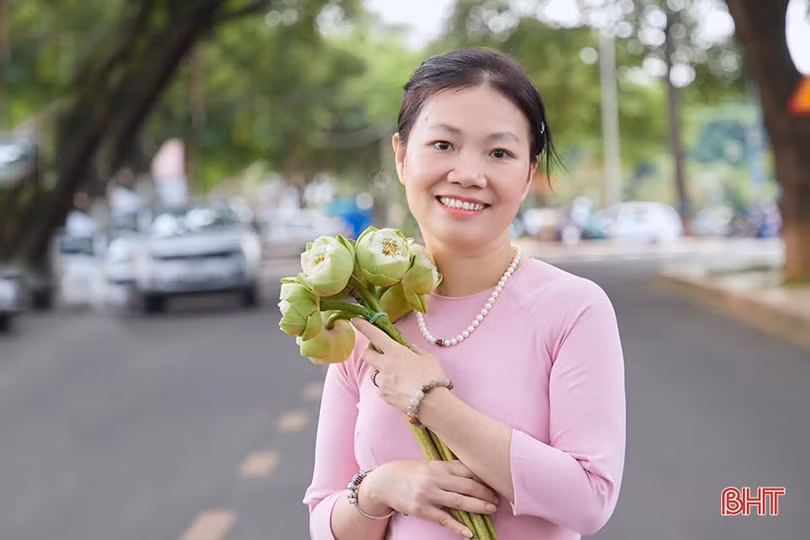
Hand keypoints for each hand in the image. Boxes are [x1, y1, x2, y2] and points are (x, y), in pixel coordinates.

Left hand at [352, 318, 445, 415]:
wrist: (432, 403)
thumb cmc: (432, 377)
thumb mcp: (428, 358)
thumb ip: (415, 350)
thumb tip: (408, 348)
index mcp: (395, 352)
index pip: (375, 335)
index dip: (364, 326)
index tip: (355, 320)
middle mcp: (385, 365)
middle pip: (367, 355)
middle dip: (370, 351)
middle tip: (379, 351)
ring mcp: (382, 382)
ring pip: (376, 373)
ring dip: (384, 372)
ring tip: (400, 378)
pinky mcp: (383, 395)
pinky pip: (382, 388)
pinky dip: (388, 387)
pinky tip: (401, 390)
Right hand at [364, 460, 498, 537]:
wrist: (384, 482)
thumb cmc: (409, 472)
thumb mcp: (429, 465)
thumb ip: (448, 469)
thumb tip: (472, 473)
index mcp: (439, 466)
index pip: (467, 470)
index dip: (484, 478)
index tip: (496, 483)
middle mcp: (435, 478)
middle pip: (467, 486)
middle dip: (485, 493)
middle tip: (498, 500)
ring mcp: (428, 494)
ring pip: (459, 502)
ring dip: (478, 507)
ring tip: (491, 510)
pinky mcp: (421, 509)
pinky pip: (443, 519)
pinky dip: (458, 526)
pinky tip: (469, 532)